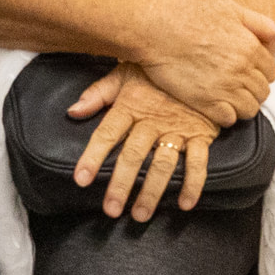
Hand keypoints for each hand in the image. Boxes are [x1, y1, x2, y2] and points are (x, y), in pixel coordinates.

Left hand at [69, 64, 228, 219]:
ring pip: (163, 164)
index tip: (81, 180)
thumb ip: (98, 94)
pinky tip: (185, 204)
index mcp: (131, 105)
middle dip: (121, 184)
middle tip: (111, 209)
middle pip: (133, 155)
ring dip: (152, 191)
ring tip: (140, 215)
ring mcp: (178, 129)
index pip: (107, 133)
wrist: (199, 59)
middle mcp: (152, 120)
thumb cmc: (155, 71)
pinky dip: (194, 184)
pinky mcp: (201, 134)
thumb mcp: (124, 74)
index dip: (92, 157)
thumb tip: (72, 112)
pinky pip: (199, 162)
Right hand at [122, 0, 274, 125]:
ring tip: (226, 97)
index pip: (271, 72)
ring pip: (249, 110)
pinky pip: (229, 120)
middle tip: (234, 84)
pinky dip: (225, 115)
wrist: (154, 28)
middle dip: (252, 90)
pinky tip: (215, 105)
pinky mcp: (206, 103)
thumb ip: (261, 23)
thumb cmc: (189, 14)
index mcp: (251, 48)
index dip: (259, 72)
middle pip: (262, 93)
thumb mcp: (229, 9)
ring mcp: (225, 89)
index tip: (245, 70)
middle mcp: (243, 70)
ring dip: (241, 105)